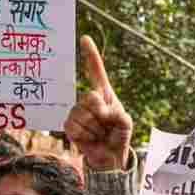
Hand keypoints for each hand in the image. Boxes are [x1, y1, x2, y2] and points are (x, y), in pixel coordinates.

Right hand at [64, 36, 132, 170]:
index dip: (90, 55)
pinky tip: (90, 139)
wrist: (110, 155)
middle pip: (90, 97)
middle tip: (106, 125)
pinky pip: (75, 127)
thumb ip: (115, 112)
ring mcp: (76, 111)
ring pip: (82, 114)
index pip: (95, 71)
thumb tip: (98, 109)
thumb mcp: (125, 122)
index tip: (85, 38)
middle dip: (101, 113)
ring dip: (94, 128)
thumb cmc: (119, 135)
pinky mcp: (69, 125)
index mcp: (103, 94)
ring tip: (99, 133)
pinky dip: (85, 136)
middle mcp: (88, 99)